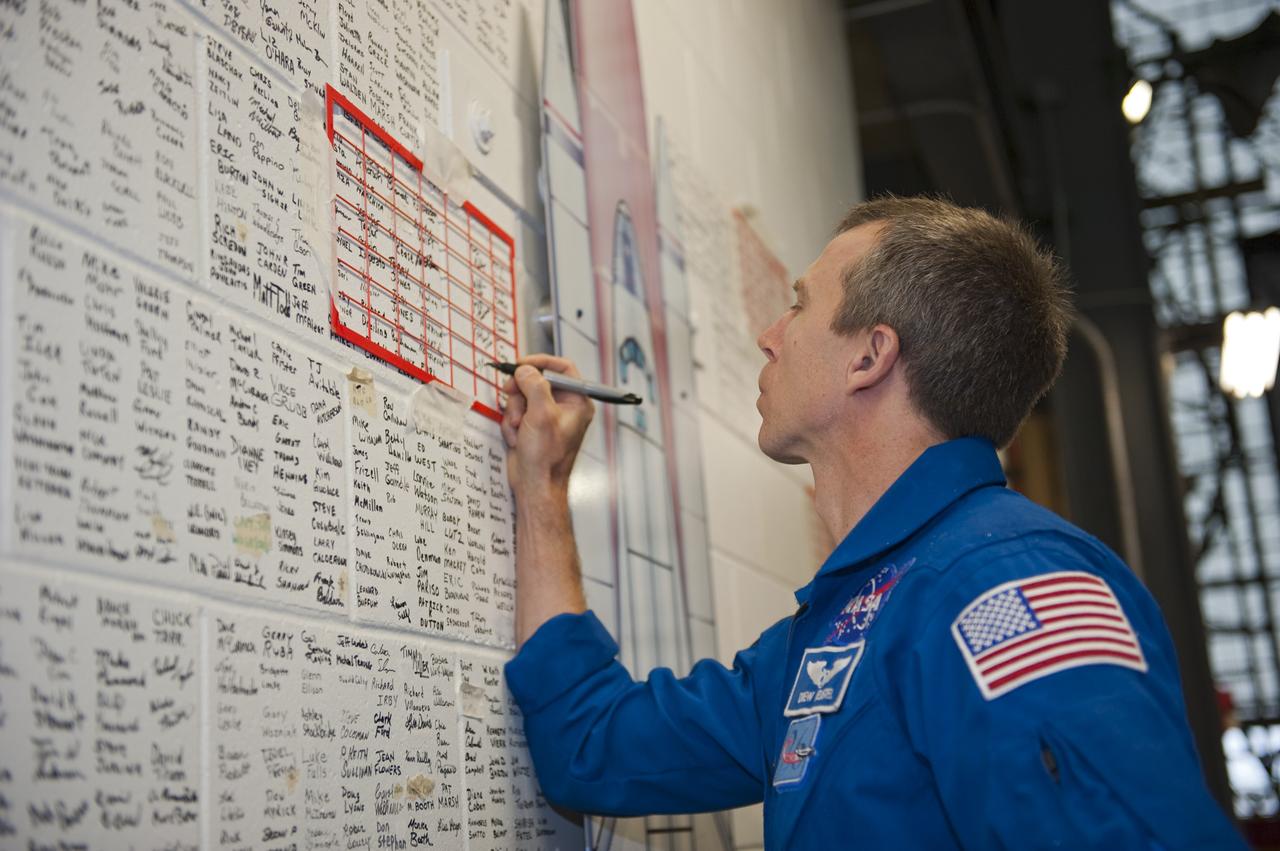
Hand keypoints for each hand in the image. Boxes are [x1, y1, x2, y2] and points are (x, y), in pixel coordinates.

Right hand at [500, 354, 594, 498]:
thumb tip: (525, 370)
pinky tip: (517, 438)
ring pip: (523, 396)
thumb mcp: (541, 415)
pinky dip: (512, 424)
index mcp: (577, 402)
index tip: (522, 364)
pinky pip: (516, 412)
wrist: (535, 486)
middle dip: (521, 392)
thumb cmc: (546, 458)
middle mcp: (564, 407)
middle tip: (510, 394)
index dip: (541, 362)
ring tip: (519, 429)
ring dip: (515, 412)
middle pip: (537, 380)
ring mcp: (547, 416)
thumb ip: (535, 386)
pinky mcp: (532, 426)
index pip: (563, 368)